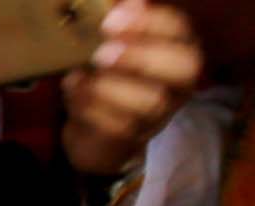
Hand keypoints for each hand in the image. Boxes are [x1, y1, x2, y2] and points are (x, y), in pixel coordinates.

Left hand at [59, 0, 201, 177]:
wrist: (99, 134)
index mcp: (178, 49)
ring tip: (80, 73)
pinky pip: (117, 126)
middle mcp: (177, 82)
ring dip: (111, 85)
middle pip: (181, 66)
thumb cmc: (111, 76)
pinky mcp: (131, 139)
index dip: (151, 21)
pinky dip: (90, 107)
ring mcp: (158, 115)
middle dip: (141, 55)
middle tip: (102, 51)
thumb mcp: (115, 45)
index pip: (180, 30)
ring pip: (149, 100)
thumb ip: (119, 21)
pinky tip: (73, 88)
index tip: (113, 17)